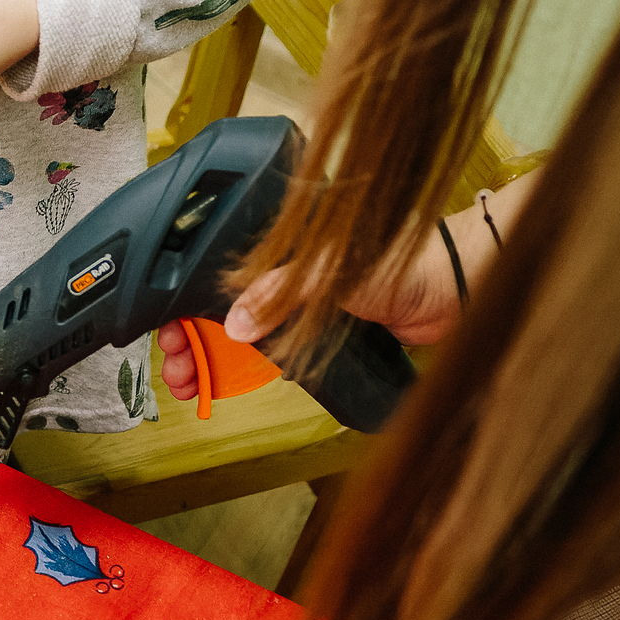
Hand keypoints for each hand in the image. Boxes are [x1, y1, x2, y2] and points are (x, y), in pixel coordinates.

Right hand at [153, 177, 529, 396]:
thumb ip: (281, 292)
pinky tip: (219, 381)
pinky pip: (265, 349)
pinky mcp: (312, 329)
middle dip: (187, 335)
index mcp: (280, 237)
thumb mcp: (332, 271)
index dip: (182, 295)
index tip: (163, 325)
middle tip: (173, 367)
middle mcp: (281, 266)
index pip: (212, 262)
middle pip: (216, 301)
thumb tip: (234, 323)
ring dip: (207, 356)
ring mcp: (295, 300)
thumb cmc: (403, 260)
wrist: (456, 291)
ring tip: (187, 381)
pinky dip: (239, 366)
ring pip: (235, 329)